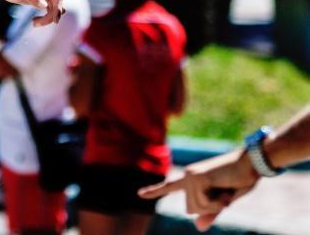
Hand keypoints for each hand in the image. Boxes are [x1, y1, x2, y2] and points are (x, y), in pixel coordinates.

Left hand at [0, 0, 63, 25]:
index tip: (55, 21)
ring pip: (54, 10)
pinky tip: (33, 20)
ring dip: (47, 19)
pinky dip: (44, 18)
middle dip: (50, 17)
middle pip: (57, 5)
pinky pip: (49, 11)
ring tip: (33, 23)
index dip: (58, 9)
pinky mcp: (41, 1)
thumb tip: (44, 5)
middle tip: (34, 23)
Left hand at [138, 149, 259, 230]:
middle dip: (210, 208)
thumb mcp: (224, 201)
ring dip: (215, 205)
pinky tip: (225, 188)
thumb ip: (211, 213)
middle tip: (224, 193)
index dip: (154, 191)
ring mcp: (190, 176)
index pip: (169, 187)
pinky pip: (204, 203)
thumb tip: (198, 228)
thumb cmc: (241, 180)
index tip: (139, 194)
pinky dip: (218, 202)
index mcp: (191, 180)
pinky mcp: (197, 178)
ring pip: (196, 208)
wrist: (252, 163)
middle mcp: (187, 176)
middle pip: (190, 209)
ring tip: (225, 189)